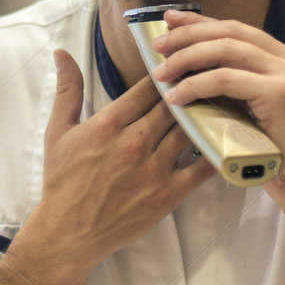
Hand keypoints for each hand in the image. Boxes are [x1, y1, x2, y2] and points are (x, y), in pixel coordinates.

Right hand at [34, 49, 211, 270]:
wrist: (69, 233)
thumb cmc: (62, 180)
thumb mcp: (58, 130)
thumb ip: (67, 89)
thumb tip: (61, 51)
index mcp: (110, 123)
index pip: (149, 86)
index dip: (167, 72)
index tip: (180, 63)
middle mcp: (136, 142)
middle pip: (175, 104)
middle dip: (191, 88)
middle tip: (208, 74)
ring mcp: (155, 169)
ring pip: (191, 129)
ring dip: (206, 114)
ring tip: (222, 101)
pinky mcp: (168, 194)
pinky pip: (201, 168)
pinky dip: (215, 152)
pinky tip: (225, 139)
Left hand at [151, 10, 284, 206]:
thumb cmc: (273, 152)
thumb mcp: (252, 106)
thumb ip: (233, 82)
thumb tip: (186, 63)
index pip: (237, 30)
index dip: (201, 22)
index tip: (169, 21)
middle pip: (231, 32)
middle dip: (189, 35)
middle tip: (158, 46)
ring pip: (226, 50)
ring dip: (187, 58)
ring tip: (161, 73)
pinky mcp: (281, 92)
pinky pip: (226, 79)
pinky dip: (196, 85)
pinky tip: (176, 96)